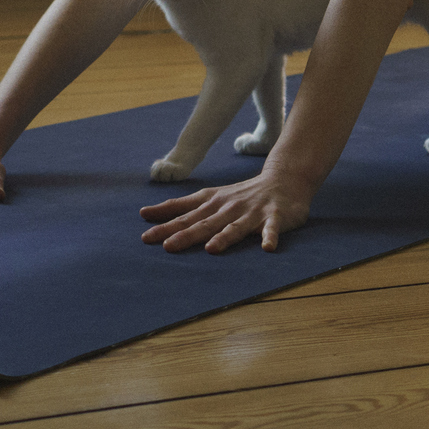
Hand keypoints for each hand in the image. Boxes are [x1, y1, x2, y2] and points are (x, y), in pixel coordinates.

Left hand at [138, 169, 313, 252]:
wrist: (282, 179)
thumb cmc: (240, 194)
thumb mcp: (208, 197)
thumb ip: (180, 207)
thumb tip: (145, 213)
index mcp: (211, 203)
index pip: (184, 215)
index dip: (165, 225)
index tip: (145, 237)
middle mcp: (228, 207)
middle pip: (205, 223)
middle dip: (186, 235)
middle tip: (167, 246)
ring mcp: (251, 212)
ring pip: (235, 227)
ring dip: (224, 237)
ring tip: (211, 249)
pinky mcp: (274, 217)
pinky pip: (272, 228)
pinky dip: (270, 237)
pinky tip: (267, 247)